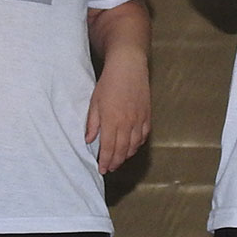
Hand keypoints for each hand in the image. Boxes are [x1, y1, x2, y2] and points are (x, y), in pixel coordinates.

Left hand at [85, 59, 150, 174]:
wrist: (128, 67)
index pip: (108, 148)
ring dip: (126, 155)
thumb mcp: (94, 102)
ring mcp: (139, 120)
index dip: (105, 161)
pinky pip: (143, 135)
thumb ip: (92, 123)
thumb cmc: (108, 83)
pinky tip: (132, 147)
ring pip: (134, 145)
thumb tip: (89, 140)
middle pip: (122, 150)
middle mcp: (127, 123)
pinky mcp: (147, 115)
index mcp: (111, 120)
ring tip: (119, 160)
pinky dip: (137, 144)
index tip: (102, 169)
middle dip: (115, 162)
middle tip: (110, 169)